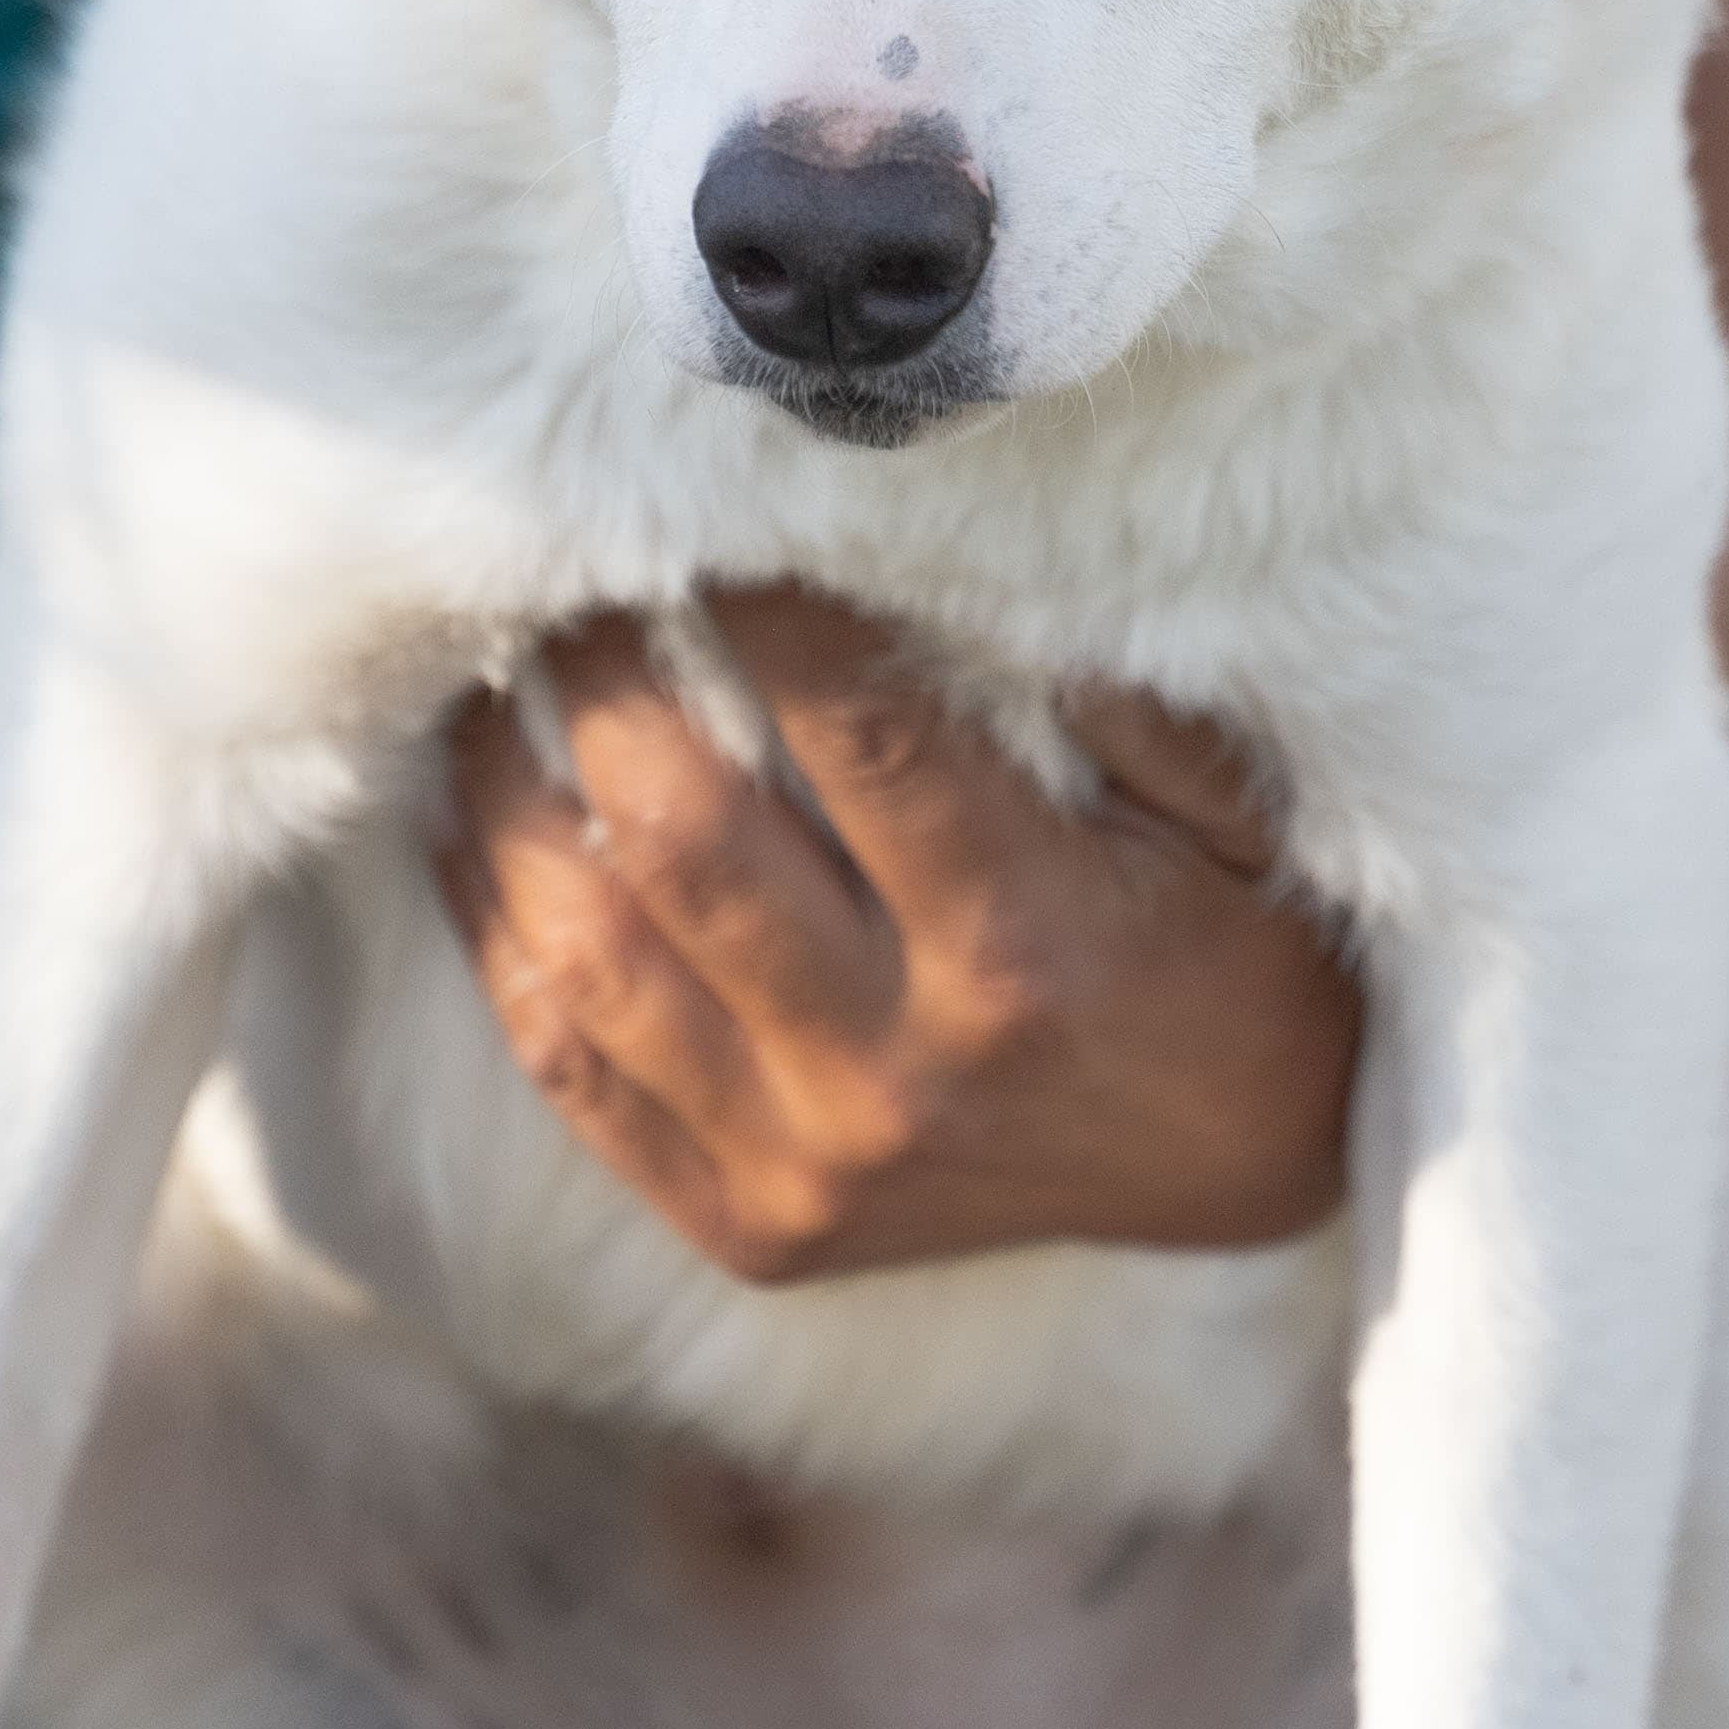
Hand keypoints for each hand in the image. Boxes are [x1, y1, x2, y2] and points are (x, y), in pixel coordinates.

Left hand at [439, 586, 1360, 1283]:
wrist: (1247, 1172)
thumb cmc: (1245, 952)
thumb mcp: (1244, 813)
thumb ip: (1122, 687)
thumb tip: (964, 551)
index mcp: (1024, 953)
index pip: (855, 733)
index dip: (765, 601)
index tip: (717, 506)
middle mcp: (898, 1075)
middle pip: (682, 836)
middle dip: (605, 677)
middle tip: (575, 570)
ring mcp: (807, 1165)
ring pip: (591, 952)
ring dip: (514, 794)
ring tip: (494, 677)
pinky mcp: (745, 1223)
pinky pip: (569, 1069)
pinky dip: (502, 934)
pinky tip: (480, 824)